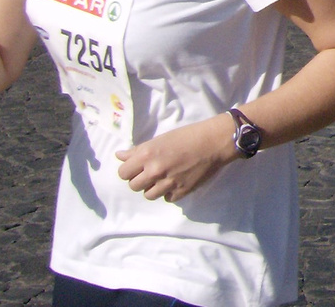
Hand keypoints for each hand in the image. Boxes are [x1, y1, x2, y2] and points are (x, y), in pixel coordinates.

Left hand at [116, 113, 234, 202]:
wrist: (215, 142)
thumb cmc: (187, 135)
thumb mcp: (161, 139)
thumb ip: (138, 150)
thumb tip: (119, 156)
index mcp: (147, 155)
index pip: (123, 173)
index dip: (130, 170)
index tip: (138, 167)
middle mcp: (154, 171)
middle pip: (134, 186)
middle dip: (141, 180)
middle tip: (152, 171)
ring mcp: (168, 183)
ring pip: (149, 195)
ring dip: (154, 188)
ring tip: (165, 177)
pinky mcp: (181, 192)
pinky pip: (167, 198)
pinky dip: (169, 192)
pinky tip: (177, 181)